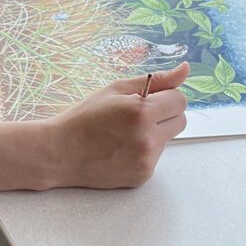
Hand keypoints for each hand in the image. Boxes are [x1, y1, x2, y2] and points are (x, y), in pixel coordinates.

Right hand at [46, 62, 188, 188]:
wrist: (60, 152)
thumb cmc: (85, 117)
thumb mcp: (117, 90)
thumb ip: (156, 80)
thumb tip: (185, 69)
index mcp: (142, 113)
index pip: (180, 100)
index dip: (166, 96)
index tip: (150, 97)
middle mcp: (148, 139)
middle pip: (181, 120)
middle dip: (165, 113)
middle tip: (138, 113)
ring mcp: (146, 161)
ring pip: (168, 138)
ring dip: (155, 132)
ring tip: (125, 132)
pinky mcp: (143, 176)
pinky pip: (156, 156)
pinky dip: (145, 150)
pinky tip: (122, 148)